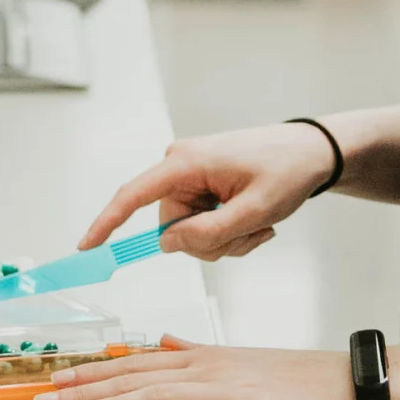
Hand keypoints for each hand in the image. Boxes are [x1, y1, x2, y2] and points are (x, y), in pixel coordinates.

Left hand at [33, 336, 363, 399]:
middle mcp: (209, 368)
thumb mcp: (246, 362)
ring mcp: (228, 388)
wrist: (356, 386)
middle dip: (84, 388)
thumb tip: (167, 345)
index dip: (93, 371)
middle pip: (134, 376)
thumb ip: (202, 354)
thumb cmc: (308, 382)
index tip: (57, 379)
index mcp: (206, 358)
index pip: (136, 363)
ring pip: (153, 396)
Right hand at [78, 123, 337, 259]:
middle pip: (173, 228)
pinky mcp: (203, 185)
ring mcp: (192, 177)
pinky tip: (257, 221)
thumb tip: (167, 245)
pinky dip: (230, 232)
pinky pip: (203, 225)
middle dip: (210, 242)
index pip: (133, 195)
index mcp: (186, 162)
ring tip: (259, 224)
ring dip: (226, 239)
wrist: (313, 153)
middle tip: (251, 233)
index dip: (107, 222)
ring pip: (190, 232)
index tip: (86, 246)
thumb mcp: (253, 211)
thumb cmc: (288, 171)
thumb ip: (208, 234)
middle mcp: (181, 166)